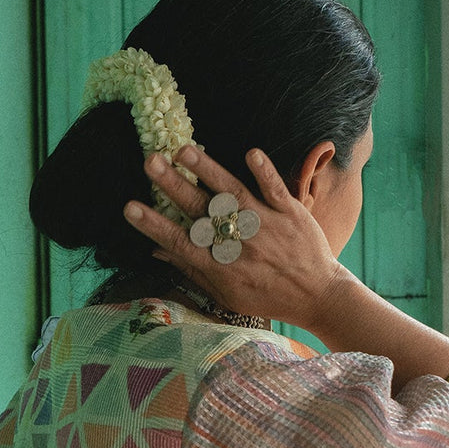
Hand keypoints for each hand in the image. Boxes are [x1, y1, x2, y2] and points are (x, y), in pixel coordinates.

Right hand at [123, 145, 342, 329]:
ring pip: (233, 194)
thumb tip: (158, 250)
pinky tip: (250, 152)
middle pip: (200, 211)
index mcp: (221, 265)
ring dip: (209, 170)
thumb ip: (193, 270)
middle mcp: (239, 244)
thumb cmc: (267, 297)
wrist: (318, 297)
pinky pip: (275, 190)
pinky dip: (264, 172)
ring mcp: (265, 225)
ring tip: (185, 150)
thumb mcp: (226, 295)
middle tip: (150, 162)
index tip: (130, 206)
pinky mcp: (290, 214)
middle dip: (173, 186)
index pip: (180, 242)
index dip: (154, 224)